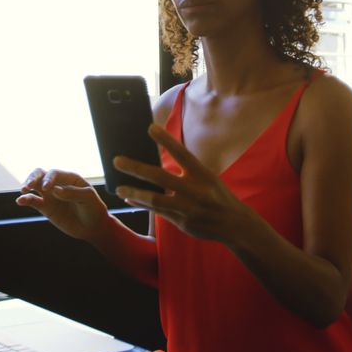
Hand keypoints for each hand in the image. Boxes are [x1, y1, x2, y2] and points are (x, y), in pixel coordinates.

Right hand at [16, 169, 109, 240]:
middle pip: (40, 174)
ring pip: (34, 185)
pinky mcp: (46, 207)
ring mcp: (50, 195)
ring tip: (23, 191)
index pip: (54, 173)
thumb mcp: (89, 199)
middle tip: (28, 186)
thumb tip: (54, 190)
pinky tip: (20, 201)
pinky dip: (25, 200)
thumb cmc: (94, 209)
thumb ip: (73, 193)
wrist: (93, 227)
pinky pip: (33, 201)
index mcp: (70, 178)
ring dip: (27, 185)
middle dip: (33, 177)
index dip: (49, 178)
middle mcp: (58, 184)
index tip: (47, 189)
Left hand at [112, 124, 252, 242]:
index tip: (150, 128)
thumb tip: (157, 163)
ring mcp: (188, 208)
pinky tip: (130, 199)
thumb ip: (186, 172)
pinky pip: (157, 212)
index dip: (166, 140)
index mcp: (203, 175)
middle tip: (117, 160)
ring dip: (134, 192)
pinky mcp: (182, 222)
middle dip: (137, 168)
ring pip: (155, 199)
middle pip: (161, 177)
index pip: (182, 154)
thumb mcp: (208, 179)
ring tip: (119, 187)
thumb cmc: (217, 196)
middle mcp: (196, 190)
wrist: (234, 224)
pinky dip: (142, 204)